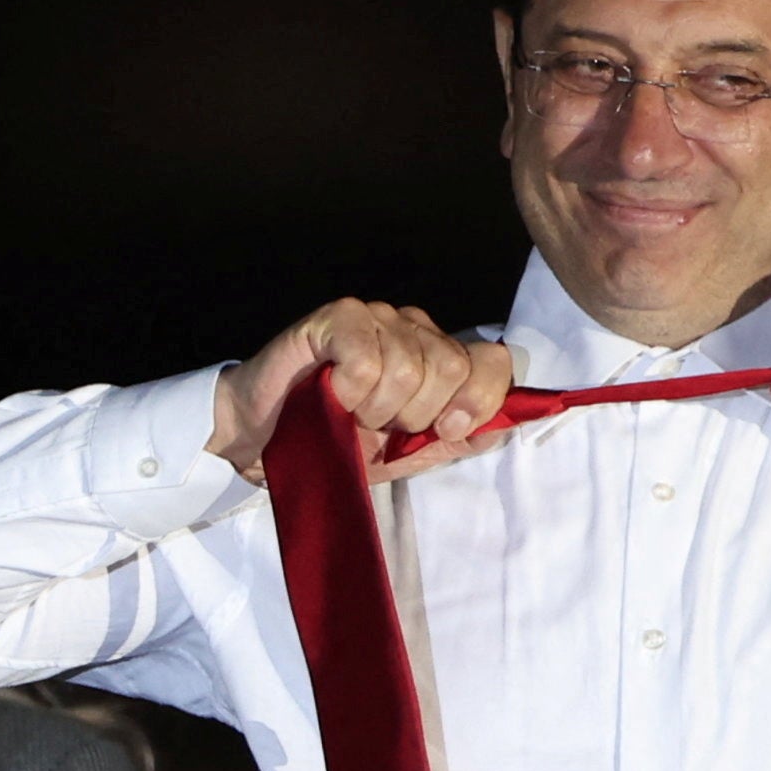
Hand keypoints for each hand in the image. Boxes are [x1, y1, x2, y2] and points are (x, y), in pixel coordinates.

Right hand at [209, 299, 518, 484]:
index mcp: (438, 355)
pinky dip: (352, 390)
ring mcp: (377, 316)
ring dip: (378, 409)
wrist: (268, 442)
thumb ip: (455, 438)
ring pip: (410, 366)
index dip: (478, 401)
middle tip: (381, 424)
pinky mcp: (338, 317)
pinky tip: (333, 393)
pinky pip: (368, 358)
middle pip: (452, 367)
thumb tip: (503, 426)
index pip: (493, 360)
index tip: (446, 430)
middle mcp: (413, 327)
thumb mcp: (407, 453)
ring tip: (351, 412)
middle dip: (418, 414)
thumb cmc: (337, 443)